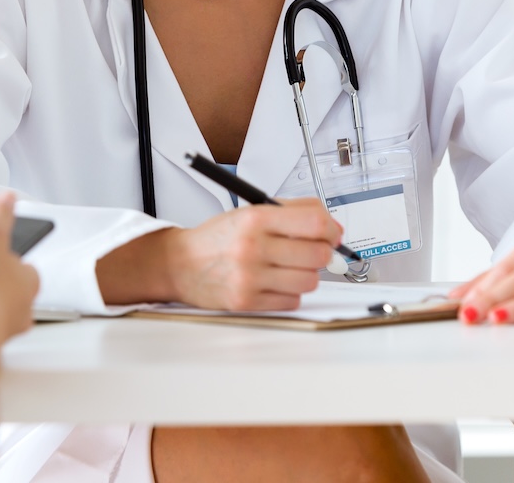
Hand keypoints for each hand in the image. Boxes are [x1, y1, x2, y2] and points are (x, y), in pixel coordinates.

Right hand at [164, 199, 342, 310]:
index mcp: (255, 218)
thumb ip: (293, 212)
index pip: (314, 222)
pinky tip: (273, 282)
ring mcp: (250, 277)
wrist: (180, 264)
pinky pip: (292, 301)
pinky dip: (289, 293)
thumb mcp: (250, 211)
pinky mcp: (247, 302)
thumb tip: (332, 227)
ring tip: (288, 267)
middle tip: (310, 250)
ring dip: (305, 274)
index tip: (332, 233)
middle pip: (318, 254)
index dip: (331, 229)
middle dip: (321, 253)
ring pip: (309, 281)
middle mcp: (252, 247)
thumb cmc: (218, 238)